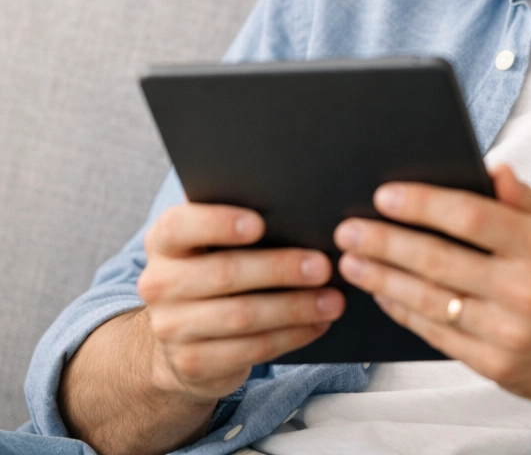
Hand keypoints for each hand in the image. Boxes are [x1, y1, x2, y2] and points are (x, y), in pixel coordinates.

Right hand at [137, 203, 343, 401]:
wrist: (181, 335)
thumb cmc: (214, 267)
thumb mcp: (213, 241)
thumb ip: (242, 219)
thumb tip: (298, 205)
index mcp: (165, 240)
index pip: (180, 225)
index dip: (219, 223)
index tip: (260, 224)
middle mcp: (159, 283)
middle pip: (224, 273)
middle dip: (280, 269)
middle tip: (323, 266)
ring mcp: (172, 327)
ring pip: (242, 316)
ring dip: (294, 308)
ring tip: (333, 300)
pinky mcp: (193, 363)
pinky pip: (249, 349)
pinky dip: (290, 336)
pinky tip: (317, 324)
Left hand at [333, 166, 530, 405]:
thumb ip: (525, 199)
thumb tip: (491, 167)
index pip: (470, 217)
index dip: (423, 204)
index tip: (385, 195)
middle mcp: (524, 289)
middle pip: (439, 260)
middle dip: (386, 242)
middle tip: (348, 229)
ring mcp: (509, 332)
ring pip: (431, 301)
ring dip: (384, 279)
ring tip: (352, 262)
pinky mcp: (497, 365)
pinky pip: (438, 335)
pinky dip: (405, 312)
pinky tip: (384, 294)